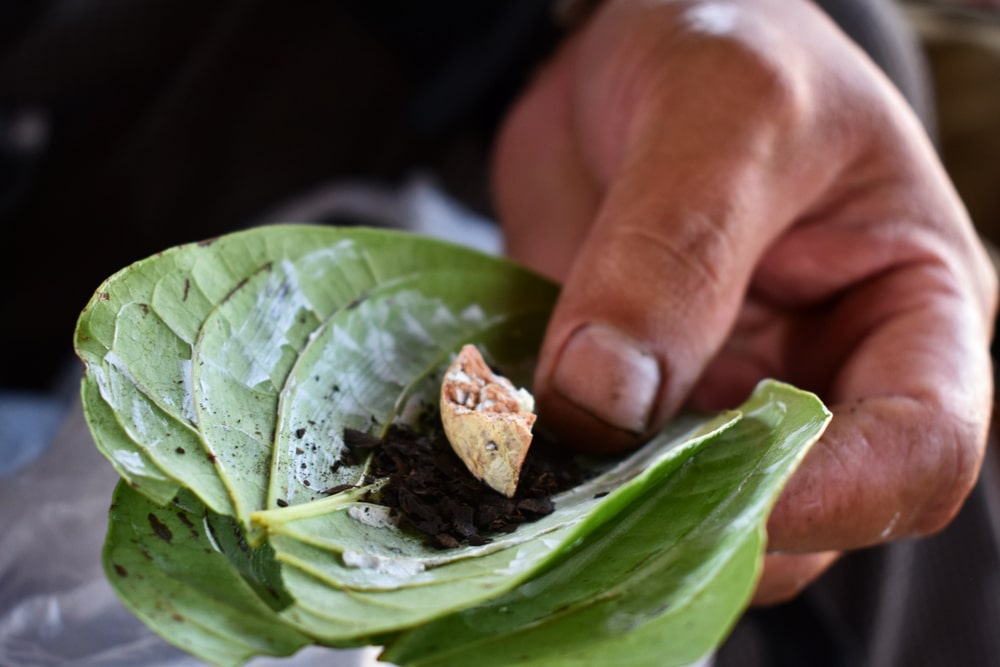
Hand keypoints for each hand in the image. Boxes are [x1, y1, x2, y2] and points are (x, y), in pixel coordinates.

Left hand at [493, 0, 996, 603]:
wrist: (623, 41)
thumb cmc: (724, 37)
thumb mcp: (721, 114)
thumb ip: (671, 254)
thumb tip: (606, 399)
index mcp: (906, 310)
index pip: (918, 450)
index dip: (836, 498)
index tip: (718, 493)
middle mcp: (822, 374)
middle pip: (799, 514)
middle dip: (701, 519)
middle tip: (593, 501)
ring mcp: (719, 393)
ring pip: (690, 511)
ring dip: (614, 513)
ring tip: (536, 481)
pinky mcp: (634, 395)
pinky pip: (603, 469)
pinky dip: (557, 477)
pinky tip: (507, 454)